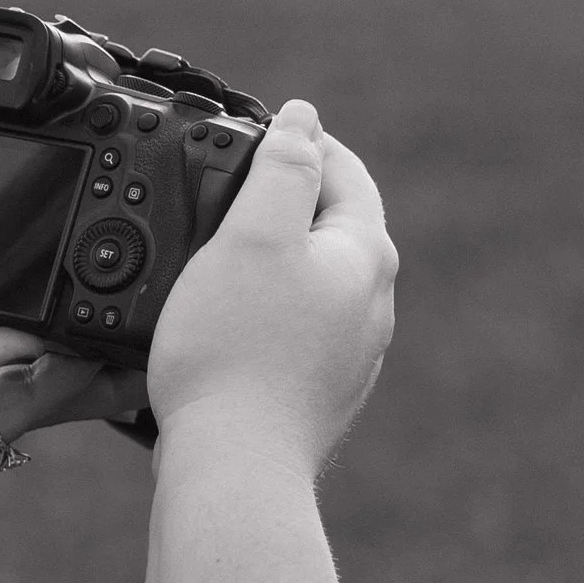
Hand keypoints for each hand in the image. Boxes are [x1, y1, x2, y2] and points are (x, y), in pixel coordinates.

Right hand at [145, 98, 396, 475]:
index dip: (293, 140)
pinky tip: (221, 318)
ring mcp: (349, 351)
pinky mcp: (318, 388)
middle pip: (329, 222)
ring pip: (310, 276)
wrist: (234, 465)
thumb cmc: (235, 350)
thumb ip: (282, 166)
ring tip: (212, 251)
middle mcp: (371, 303)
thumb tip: (303, 117)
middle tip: (220, 188)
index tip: (244, 133)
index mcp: (364, 255)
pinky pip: (292, 324)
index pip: (342, 168)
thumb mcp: (253, 234)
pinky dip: (260, 306)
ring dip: (268, 255)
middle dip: (279, 197)